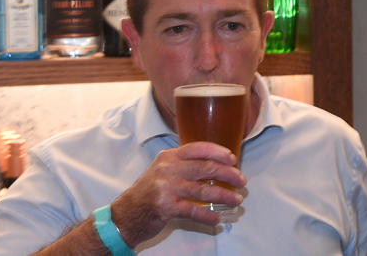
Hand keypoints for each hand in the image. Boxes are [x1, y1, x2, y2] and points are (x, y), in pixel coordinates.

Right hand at [111, 142, 246, 246]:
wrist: (125, 215)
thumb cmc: (148, 193)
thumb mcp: (163, 171)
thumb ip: (184, 165)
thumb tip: (216, 166)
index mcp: (169, 157)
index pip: (198, 148)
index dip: (218, 152)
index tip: (232, 159)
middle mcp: (168, 169)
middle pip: (206, 168)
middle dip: (228, 174)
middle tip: (241, 181)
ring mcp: (166, 187)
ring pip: (203, 189)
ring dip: (224, 195)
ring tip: (236, 199)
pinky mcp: (166, 206)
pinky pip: (193, 210)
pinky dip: (207, 215)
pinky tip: (217, 219)